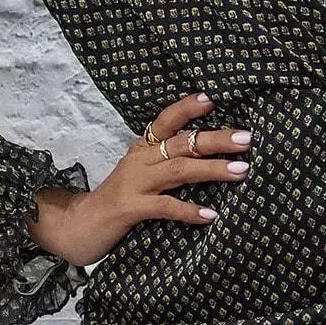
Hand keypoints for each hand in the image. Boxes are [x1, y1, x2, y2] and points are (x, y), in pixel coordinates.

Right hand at [28, 91, 251, 266]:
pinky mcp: (130, 208)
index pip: (166, 121)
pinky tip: (210, 215)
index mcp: (143, 149)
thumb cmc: (118, 201)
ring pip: (179, 170)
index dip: (187, 108)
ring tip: (241, 170)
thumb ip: (168, 165)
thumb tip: (209, 159)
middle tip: (247, 138)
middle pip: (182, 143)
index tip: (212, 98)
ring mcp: (134, 184)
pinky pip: (165, 207)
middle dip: (217, 139)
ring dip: (212, 169)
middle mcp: (140, 161)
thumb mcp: (142, 175)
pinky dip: (189, 210)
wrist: (78, 226)